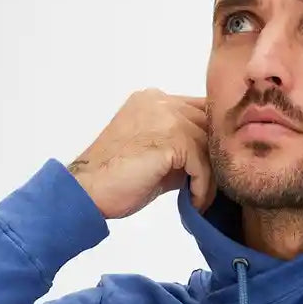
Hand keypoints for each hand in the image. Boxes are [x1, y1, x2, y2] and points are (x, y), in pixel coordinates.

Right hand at [67, 88, 215, 219]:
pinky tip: (194, 202)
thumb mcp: (154, 155)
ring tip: (199, 198)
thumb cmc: (115, 179)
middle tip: (211, 187)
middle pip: (209, 123)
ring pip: (209, 144)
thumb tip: (210, 159)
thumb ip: (180, 147)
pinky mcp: (170, 138)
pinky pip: (202, 163)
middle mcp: (160, 102)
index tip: (211, 169)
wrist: (88, 190)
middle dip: (214, 157)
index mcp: (153, 101)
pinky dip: (203, 187)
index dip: (210, 139)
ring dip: (210, 176)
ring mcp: (165, 117)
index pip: (199, 109)